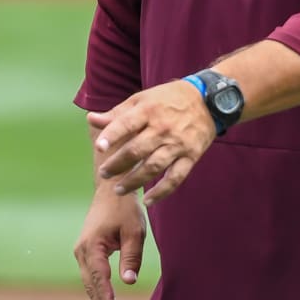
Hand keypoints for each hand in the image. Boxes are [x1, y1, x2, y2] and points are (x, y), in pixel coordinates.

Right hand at [73, 190, 145, 299]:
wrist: (112, 189)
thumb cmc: (125, 209)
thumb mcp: (134, 232)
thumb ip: (131, 257)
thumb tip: (128, 282)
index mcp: (92, 246)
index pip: (100, 280)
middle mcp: (82, 251)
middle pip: (91, 285)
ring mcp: (81, 251)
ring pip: (89, 282)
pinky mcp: (85, 250)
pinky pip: (90, 275)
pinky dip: (97, 289)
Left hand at [88, 81, 216, 206]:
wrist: (209, 100)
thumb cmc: (169, 99)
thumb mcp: (143, 99)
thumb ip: (117, 113)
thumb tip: (91, 119)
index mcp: (149, 111)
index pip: (126, 124)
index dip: (112, 135)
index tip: (99, 147)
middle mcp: (162, 128)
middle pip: (137, 150)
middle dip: (117, 164)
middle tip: (104, 173)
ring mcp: (178, 144)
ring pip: (153, 167)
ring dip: (134, 181)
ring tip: (118, 190)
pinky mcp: (191, 156)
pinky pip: (176, 178)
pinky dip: (162, 191)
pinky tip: (148, 200)